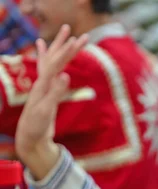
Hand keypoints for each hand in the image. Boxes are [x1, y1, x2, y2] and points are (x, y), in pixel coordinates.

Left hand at [15, 25, 87, 177]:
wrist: (30, 136)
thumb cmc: (36, 125)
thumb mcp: (46, 110)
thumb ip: (56, 92)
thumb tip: (66, 75)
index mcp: (43, 85)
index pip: (56, 64)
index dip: (67, 52)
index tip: (77, 41)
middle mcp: (42, 82)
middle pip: (55, 58)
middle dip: (66, 45)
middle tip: (78, 33)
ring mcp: (44, 86)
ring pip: (53, 62)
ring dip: (59, 47)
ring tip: (64, 34)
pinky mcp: (47, 91)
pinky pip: (50, 71)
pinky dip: (51, 60)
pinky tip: (50, 54)